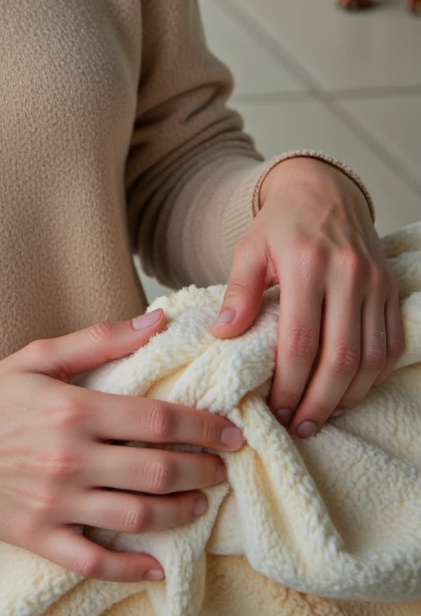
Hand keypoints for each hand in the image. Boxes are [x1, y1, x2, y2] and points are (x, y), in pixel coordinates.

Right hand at [0, 312, 243, 583]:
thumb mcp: (37, 356)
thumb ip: (99, 340)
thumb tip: (157, 321)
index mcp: (72, 408)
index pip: (157, 420)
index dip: (203, 427)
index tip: (231, 433)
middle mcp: (69, 458)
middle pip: (158, 470)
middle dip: (202, 470)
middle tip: (223, 469)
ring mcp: (54, 502)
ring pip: (137, 516)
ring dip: (180, 512)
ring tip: (200, 504)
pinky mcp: (38, 537)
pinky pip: (95, 560)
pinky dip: (133, 569)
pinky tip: (160, 567)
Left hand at [211, 158, 403, 437]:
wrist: (324, 190)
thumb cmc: (281, 224)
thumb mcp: (249, 248)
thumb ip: (238, 292)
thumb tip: (223, 335)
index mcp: (306, 264)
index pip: (300, 340)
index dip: (289, 383)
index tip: (276, 409)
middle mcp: (347, 274)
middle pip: (340, 357)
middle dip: (319, 401)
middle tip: (300, 425)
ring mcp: (374, 284)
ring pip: (371, 357)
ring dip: (348, 396)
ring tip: (321, 416)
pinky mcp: (390, 290)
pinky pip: (391, 345)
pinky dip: (373, 376)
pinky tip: (349, 391)